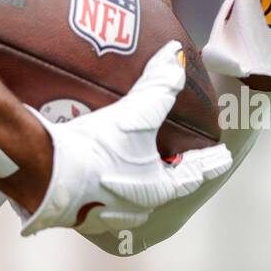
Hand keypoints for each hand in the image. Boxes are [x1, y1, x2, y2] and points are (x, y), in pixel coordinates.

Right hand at [16, 41, 231, 235]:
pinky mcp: (76, 211)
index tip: (222, 158)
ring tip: (132, 164)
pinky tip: (92, 173)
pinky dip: (101, 183)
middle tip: (173, 158)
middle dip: (168, 172)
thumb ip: (159, 85)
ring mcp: (104, 214)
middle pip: (161, 188)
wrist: (49, 175)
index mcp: (157, 188)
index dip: (208, 162)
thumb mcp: (136, 113)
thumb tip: (175, 55)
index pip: (193, 174)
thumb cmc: (100, 149)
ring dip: (133, 181)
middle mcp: (135, 208)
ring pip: (129, 197)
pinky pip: (96, 197)